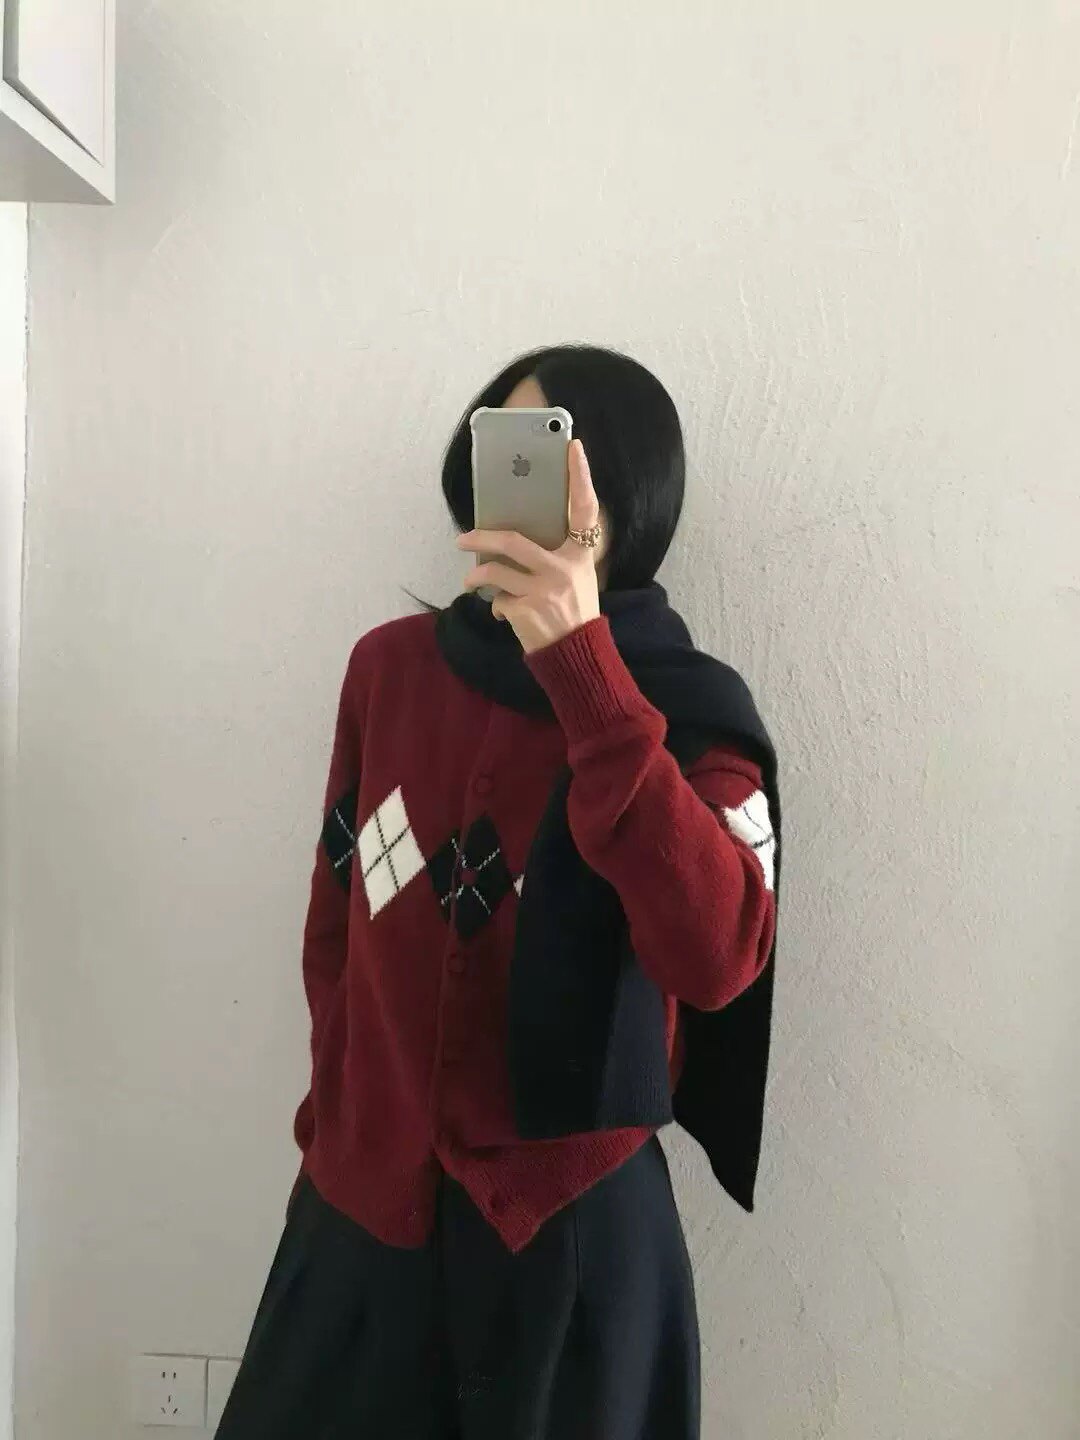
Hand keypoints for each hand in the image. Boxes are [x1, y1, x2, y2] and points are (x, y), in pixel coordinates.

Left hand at [457, 438, 602, 653]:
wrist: (578, 654)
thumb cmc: (575, 611)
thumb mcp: (578, 577)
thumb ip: (557, 554)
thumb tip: (512, 539)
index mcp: (581, 555)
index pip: (585, 510)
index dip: (581, 477)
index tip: (574, 447)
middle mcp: (564, 568)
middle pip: (512, 541)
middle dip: (480, 539)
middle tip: (461, 539)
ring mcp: (544, 591)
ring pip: (495, 573)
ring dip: (476, 578)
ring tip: (470, 581)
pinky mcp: (526, 612)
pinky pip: (498, 601)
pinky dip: (496, 606)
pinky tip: (503, 613)